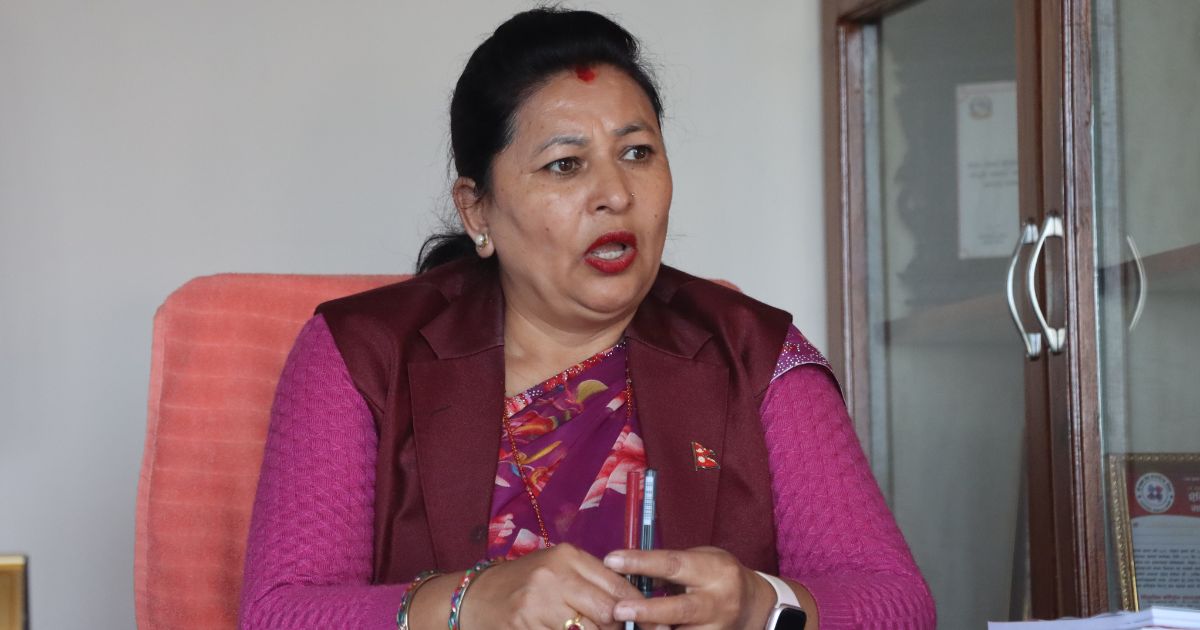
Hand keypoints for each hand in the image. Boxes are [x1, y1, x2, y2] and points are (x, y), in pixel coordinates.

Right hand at [457, 543, 645, 629]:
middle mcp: (554, 576)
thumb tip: (632, 604)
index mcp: (567, 556)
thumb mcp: (558, 568)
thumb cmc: (525, 582)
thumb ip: (592, 580)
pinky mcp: (526, 626)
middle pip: (607, 611)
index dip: (638, 608)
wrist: (476, 597)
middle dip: (618, 627)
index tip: (654, 621)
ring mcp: (538, 603)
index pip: (617, 585)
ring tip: (589, 628)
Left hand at [603, 547, 776, 629]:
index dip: (641, 562)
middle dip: (647, 610)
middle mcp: (718, 601)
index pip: (673, 564)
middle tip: (618, 609)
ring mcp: (717, 628)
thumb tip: (628, 571)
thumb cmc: (720, 577)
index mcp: (715, 570)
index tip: (612, 560)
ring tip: (626, 626)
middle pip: (680, 609)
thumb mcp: (700, 561)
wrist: (755, 606)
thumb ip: (668, 569)